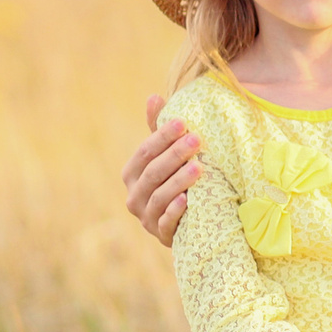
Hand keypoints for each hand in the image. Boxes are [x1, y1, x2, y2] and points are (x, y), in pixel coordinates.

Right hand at [122, 95, 200, 247]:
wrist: (186, 221)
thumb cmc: (174, 180)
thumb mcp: (166, 156)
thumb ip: (158, 130)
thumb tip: (154, 97)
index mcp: (131, 174)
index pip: (144, 152)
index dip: (162, 137)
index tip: (183, 122)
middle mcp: (134, 196)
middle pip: (152, 173)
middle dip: (174, 155)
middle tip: (197, 140)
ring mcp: (146, 218)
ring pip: (159, 197)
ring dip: (178, 181)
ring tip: (199, 167)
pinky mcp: (161, 235)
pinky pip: (166, 223)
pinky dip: (175, 211)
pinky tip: (188, 199)